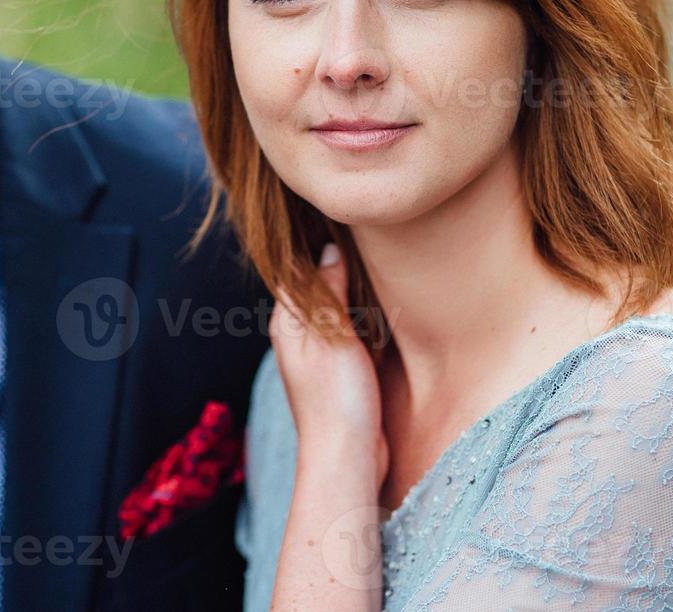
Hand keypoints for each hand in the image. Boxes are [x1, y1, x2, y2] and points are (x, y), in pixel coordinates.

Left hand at [270, 243, 387, 485]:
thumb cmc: (336, 397)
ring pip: (339, 308)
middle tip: (364, 232)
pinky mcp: (345, 371)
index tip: (335, 215)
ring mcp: (323, 355)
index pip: (294, 269)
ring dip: (355, 287)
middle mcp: (300, 336)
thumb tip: (328, 249)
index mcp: (287, 323)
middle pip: (317, 285)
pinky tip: (385, 304)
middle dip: (336, 261)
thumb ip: (328, 293)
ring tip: (378, 256)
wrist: (348, 457)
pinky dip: (367, 316)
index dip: (312, 242)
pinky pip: (355, 331)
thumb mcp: (332, 336)